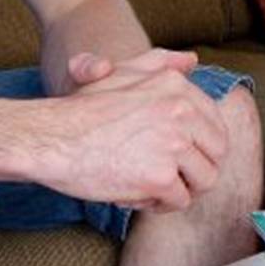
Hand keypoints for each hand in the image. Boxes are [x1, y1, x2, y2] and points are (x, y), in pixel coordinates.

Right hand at [29, 49, 228, 212]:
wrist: (48, 138)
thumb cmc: (80, 110)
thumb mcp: (121, 73)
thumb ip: (159, 63)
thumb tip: (191, 60)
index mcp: (178, 88)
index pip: (216, 127)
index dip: (198, 148)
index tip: (175, 156)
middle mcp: (183, 111)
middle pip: (216, 155)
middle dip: (194, 171)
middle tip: (164, 176)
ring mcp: (174, 144)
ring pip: (203, 181)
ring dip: (178, 190)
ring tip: (147, 185)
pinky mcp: (160, 177)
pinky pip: (178, 201)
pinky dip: (157, 205)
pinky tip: (132, 195)